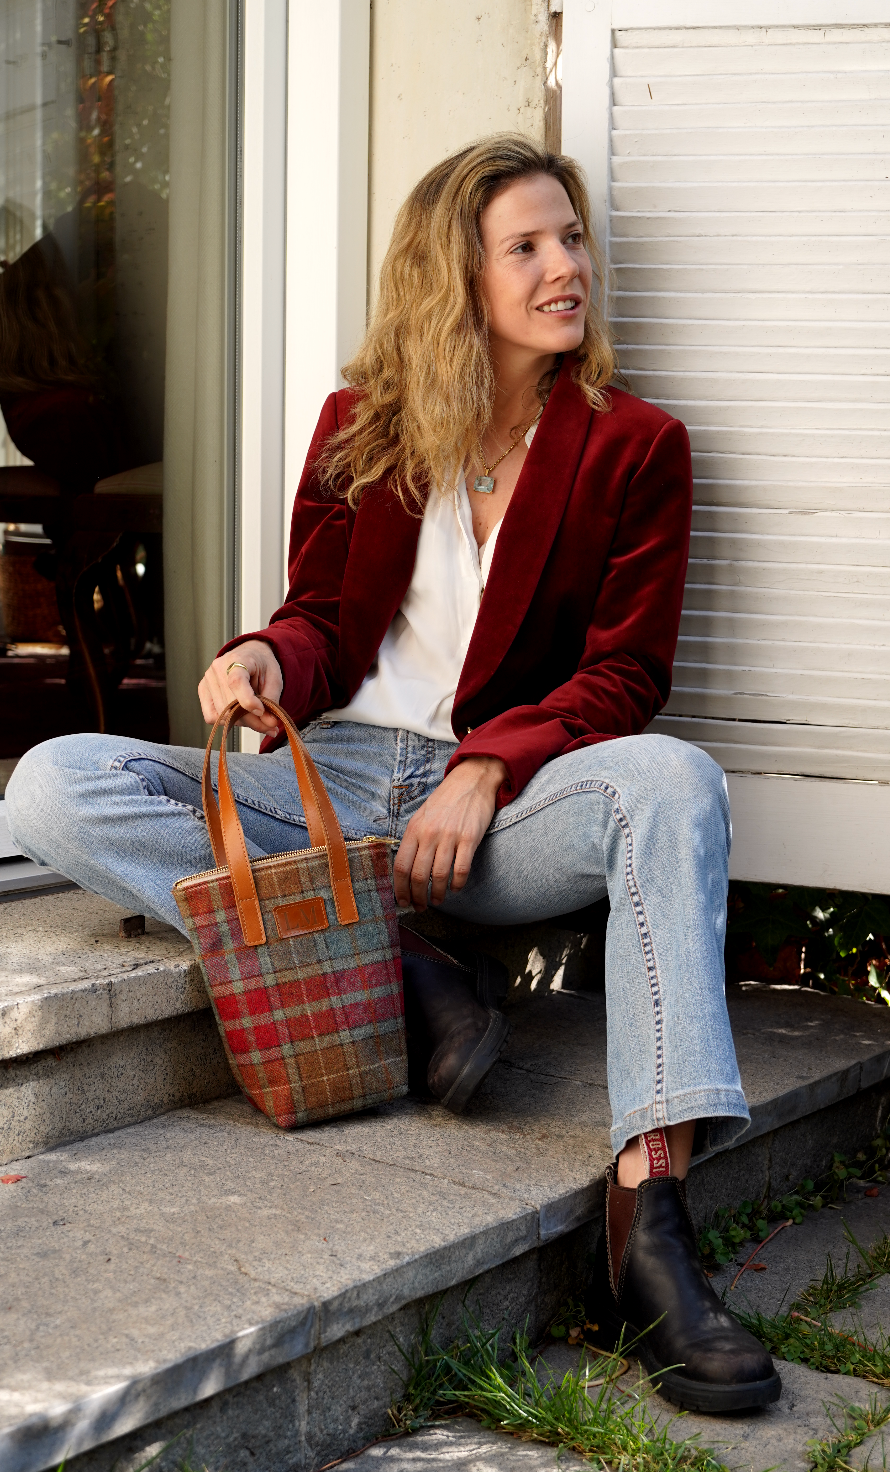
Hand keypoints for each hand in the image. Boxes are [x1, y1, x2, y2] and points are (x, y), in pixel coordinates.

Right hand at [198, 640, 283, 735]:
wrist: (250, 655)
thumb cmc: (262, 665)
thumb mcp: (275, 680)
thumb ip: (272, 701)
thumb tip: (270, 723)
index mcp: (238, 659)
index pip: (236, 683)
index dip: (249, 702)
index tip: (261, 711)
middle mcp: (218, 668)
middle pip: (230, 705)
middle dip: (251, 719)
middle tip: (265, 722)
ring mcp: (208, 679)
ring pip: (222, 714)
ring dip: (241, 721)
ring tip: (252, 714)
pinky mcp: (203, 690)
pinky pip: (211, 716)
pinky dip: (226, 720)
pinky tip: (236, 713)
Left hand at [393, 756, 506, 909]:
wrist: (471, 780)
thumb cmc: (445, 801)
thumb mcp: (421, 816)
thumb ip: (413, 840)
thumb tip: (406, 870)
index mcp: (414, 829)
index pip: (401, 866)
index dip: (400, 889)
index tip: (402, 901)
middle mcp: (429, 834)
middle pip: (418, 875)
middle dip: (417, 897)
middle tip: (420, 907)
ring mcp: (450, 836)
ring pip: (439, 876)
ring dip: (437, 894)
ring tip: (437, 900)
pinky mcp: (470, 838)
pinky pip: (461, 869)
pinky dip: (457, 884)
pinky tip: (455, 888)